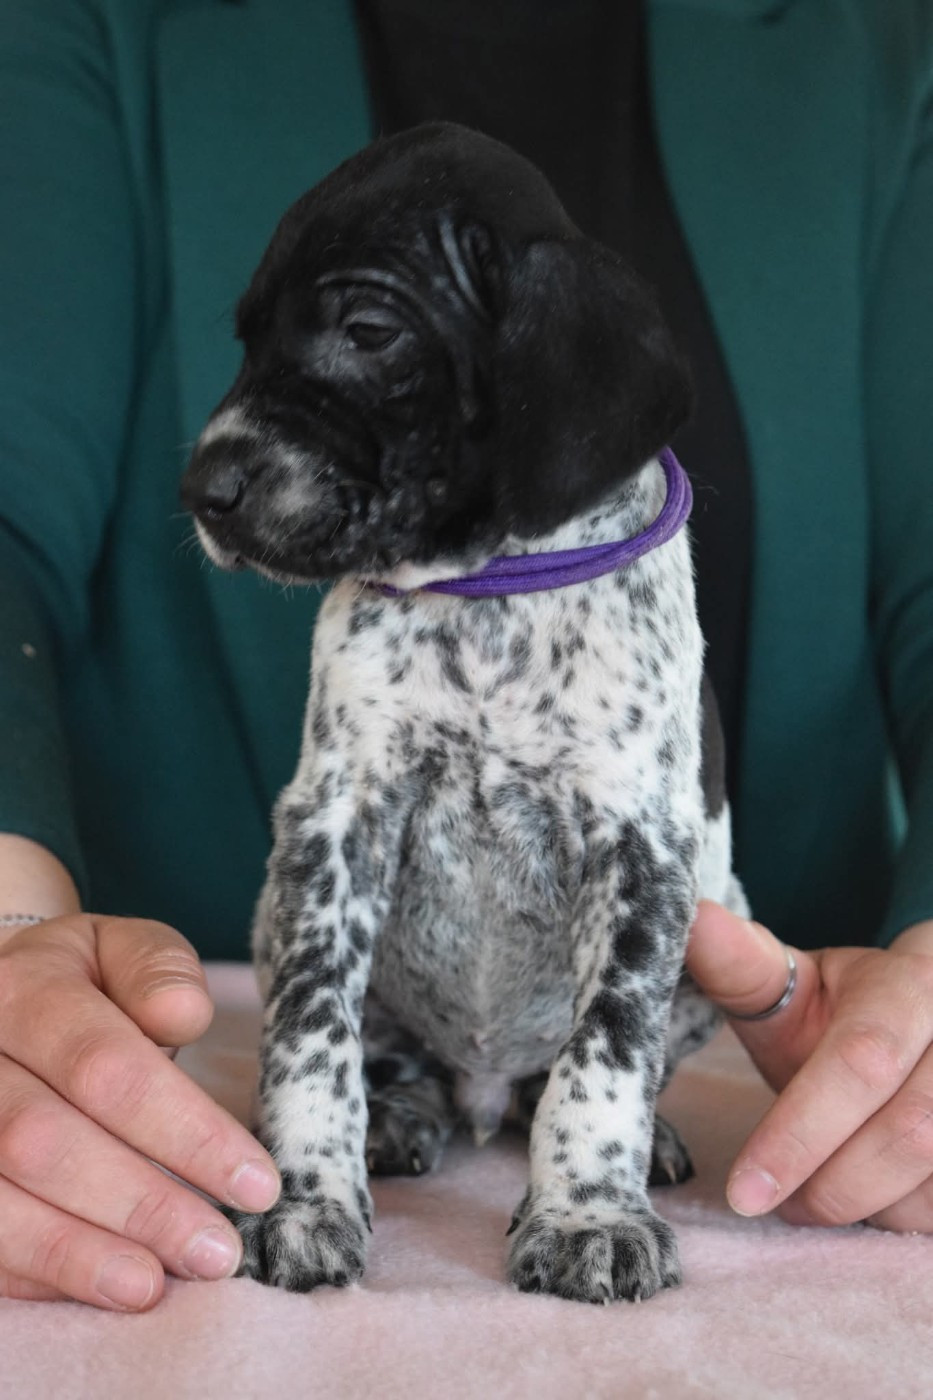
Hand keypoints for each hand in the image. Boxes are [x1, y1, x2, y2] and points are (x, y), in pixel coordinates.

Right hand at [0, 915, 279, 1307]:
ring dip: (80, 1254)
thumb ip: (159, 973)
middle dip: (139, 1204)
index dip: (185, 1131)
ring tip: (155, 1286)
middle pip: (45, 1142)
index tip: (256, 1184)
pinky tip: (100, 1287)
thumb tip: (185, 1013)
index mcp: (25, 987)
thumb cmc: (83, 982)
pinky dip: (38, 1272)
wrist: (0, 998)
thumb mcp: (125, 951)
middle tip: (216, 1250)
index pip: (106, 1066)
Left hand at [685, 901, 932, 1232]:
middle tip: (780, 1204)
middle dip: (832, 1184)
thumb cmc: (839, 1016)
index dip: (800, 1133)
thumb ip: (740, 964)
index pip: (861, 1061)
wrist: (919, 1031)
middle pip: (911, 1131)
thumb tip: (694, 919)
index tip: (745, 1192)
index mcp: (912, 981)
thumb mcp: (791, 984)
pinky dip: (904, 1217)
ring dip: (869, 1205)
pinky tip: (874, 1196)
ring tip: (824, 1191)